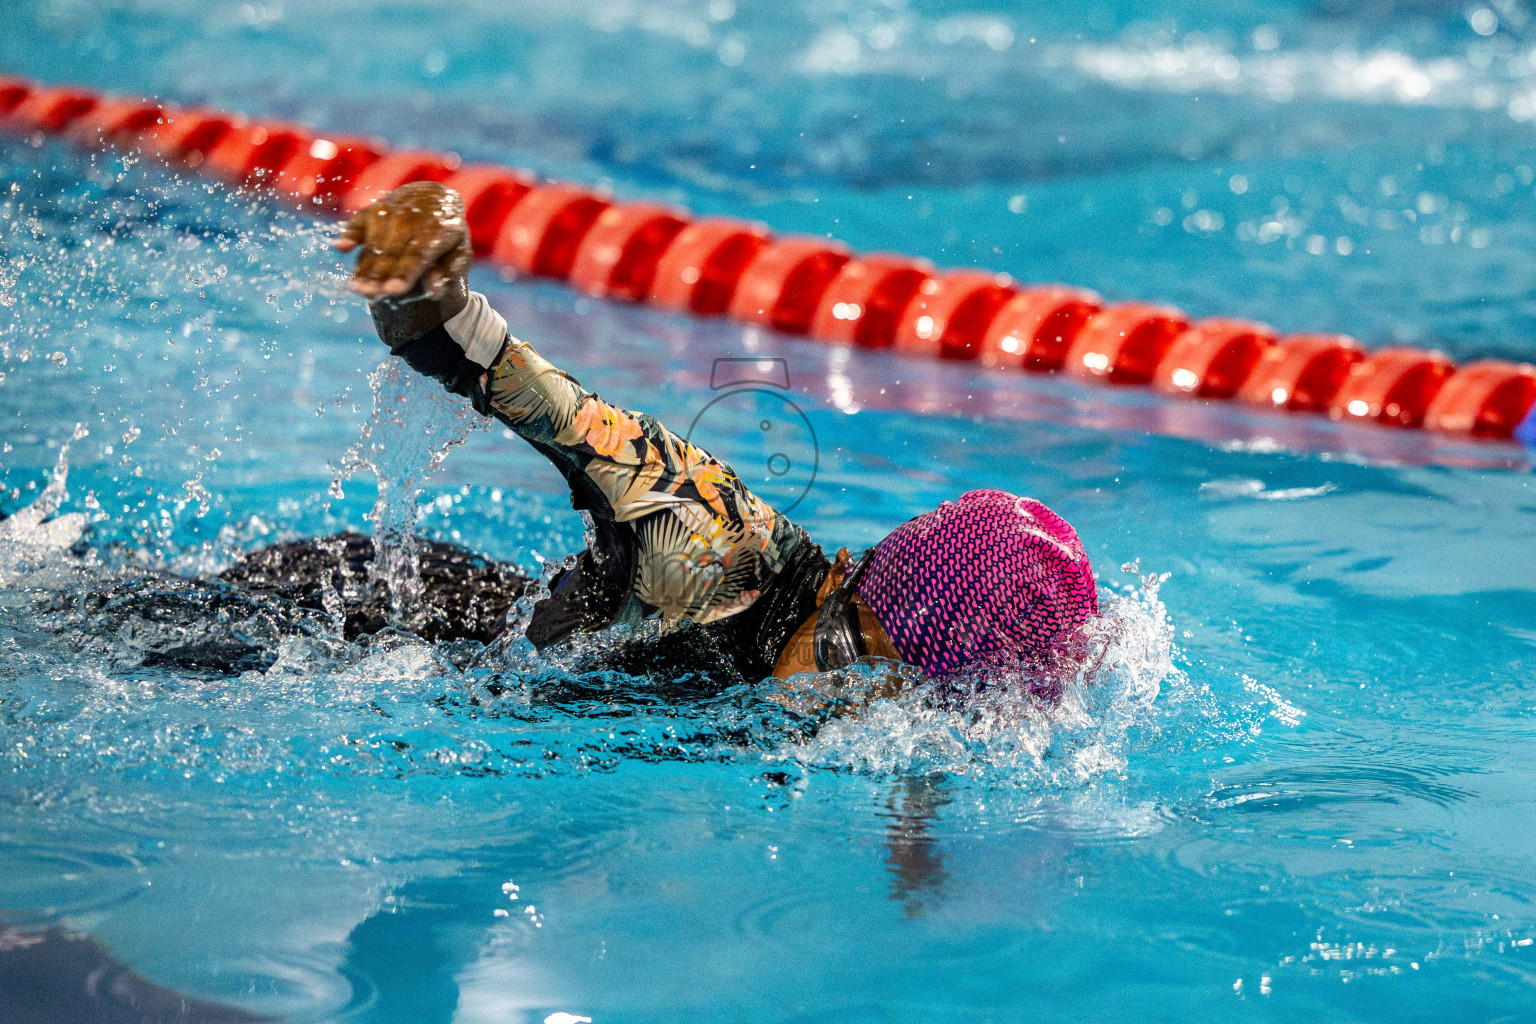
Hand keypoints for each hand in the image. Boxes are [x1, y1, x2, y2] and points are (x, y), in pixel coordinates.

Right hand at [333, 181, 472, 348]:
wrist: (435, 197)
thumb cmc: (447, 234)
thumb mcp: (459, 252)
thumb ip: (450, 272)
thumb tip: (435, 291)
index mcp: (439, 229)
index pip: (419, 253)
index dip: (405, 272)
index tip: (393, 290)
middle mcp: (414, 217)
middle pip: (393, 249)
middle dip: (380, 273)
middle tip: (368, 294)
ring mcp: (393, 210)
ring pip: (375, 240)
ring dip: (364, 264)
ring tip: (355, 287)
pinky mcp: (375, 208)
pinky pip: (360, 220)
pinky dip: (351, 232)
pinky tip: (341, 246)